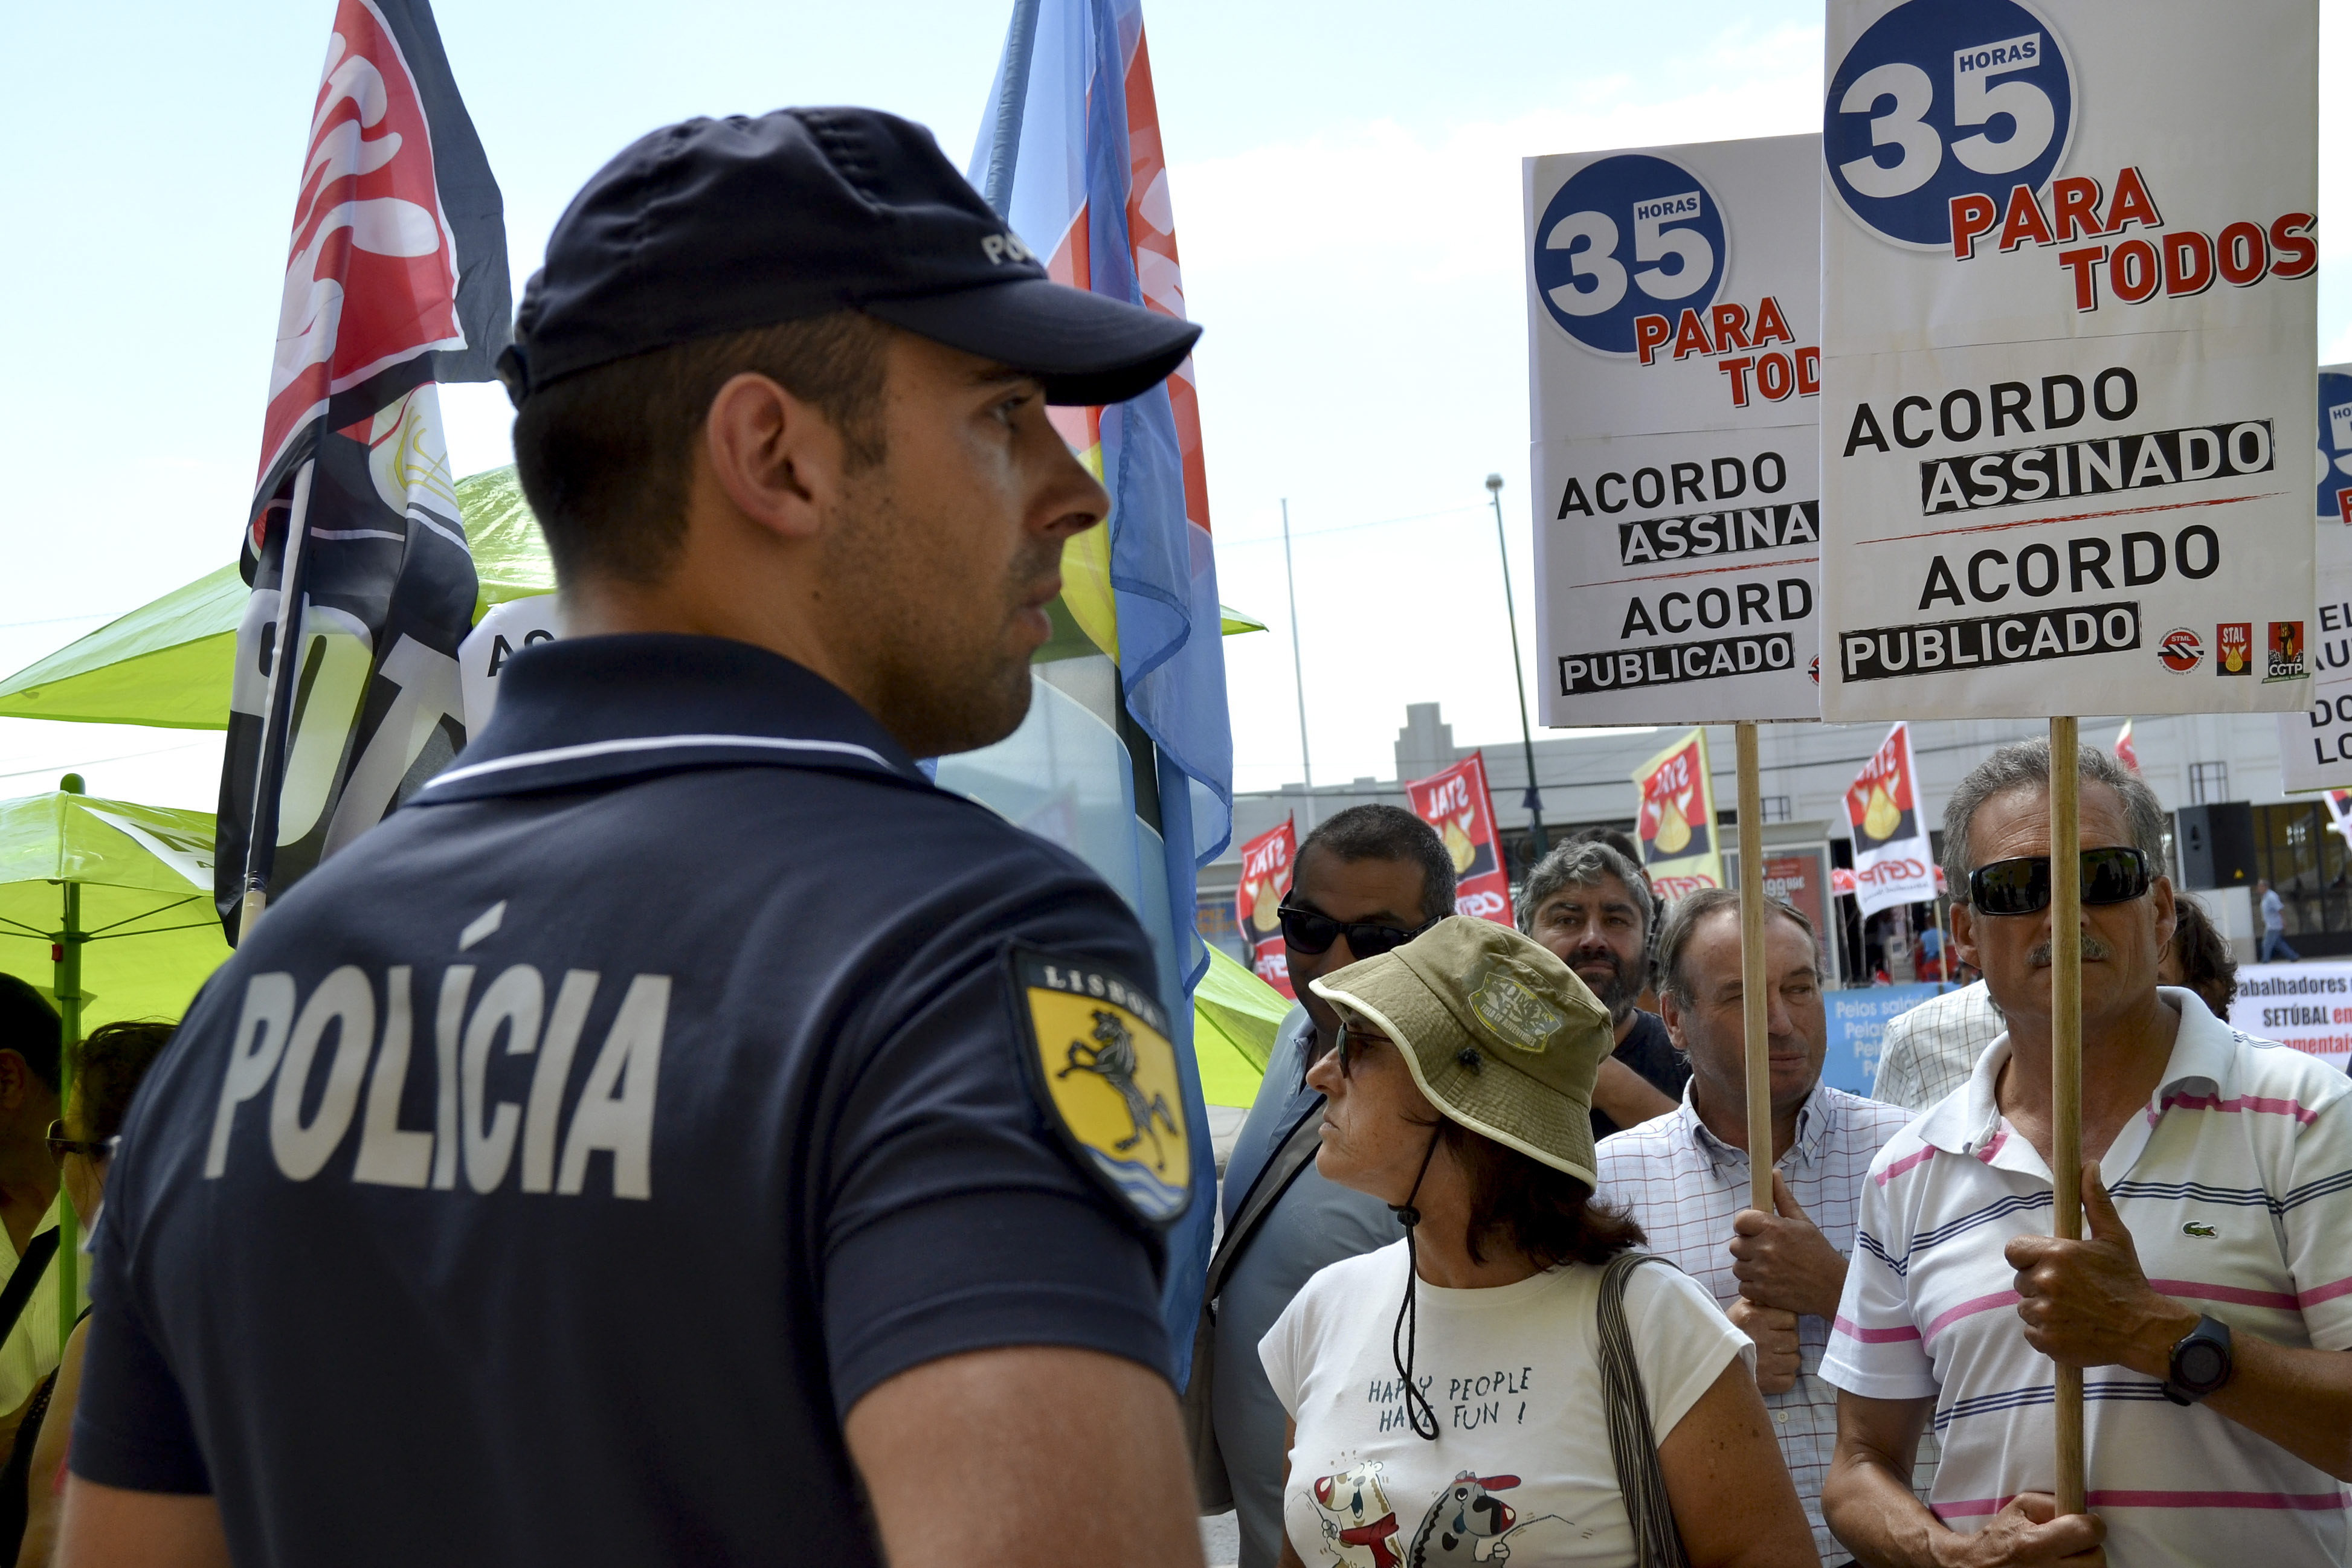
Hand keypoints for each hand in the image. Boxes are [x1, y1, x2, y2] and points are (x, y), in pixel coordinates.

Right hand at [1726, 1296, 1800, 1394]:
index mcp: (1754, 1317)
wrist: (1710, 1355)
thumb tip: (1779, 1292)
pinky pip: (1789, 1379)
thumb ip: (1760, 1299)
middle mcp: (1760, 1339)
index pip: (1791, 1318)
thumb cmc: (1731, 1329)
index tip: (1775, 1325)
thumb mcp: (1741, 1308)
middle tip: (1773, 1341)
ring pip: (1795, 1360)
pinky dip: (1784, 1377)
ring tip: (1772, 1356)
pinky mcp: (1766, 1382)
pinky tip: (1772, 1370)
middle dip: (1786, 1340)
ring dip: (1786, 1358)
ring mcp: (1764, 1363)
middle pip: (1794, 1339)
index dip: (1785, 1321)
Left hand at [1729, 1171, 1849, 1320]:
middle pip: (1735, 1245)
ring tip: (1768, 1269)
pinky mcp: (1762, 1293)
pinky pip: (1742, 1287)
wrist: (1834, 1288)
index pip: (1740, 1220)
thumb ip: (1783, 1198)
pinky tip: (1768, 1284)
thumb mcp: (1803, 1222)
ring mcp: (1762, 1272)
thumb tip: (1773, 1173)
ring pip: (1737, 1267)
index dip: (1745, 1226)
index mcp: (1774, 1227)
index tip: (1754, 1231)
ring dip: (1749, 1268)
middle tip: (1764, 1252)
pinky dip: (1752, 1287)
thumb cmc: (1819, 1253)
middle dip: (1747, 1248)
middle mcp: (1765, 1248)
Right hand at [1944, 1492, 2104, 1565]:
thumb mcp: (2019, 1508)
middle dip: (2089, 1548)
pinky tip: (2062, 1566)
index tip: (2086, 1523)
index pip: (2087, 1532)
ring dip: (2084, 1563)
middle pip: (2097, 1559)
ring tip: (2066, 1557)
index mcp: (2035, 1544)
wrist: (1981, 1567)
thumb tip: (2076, 1507)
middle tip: (2075, 1543)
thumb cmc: (2003, 1536)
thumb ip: (2049, 1502)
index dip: (2092, 1524)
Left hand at [2005, 1165, 2196, 1376]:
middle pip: (2021, 1279)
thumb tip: (2088, 1166)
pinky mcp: (2045, 1340)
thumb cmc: (2127, 1281)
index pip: (2013, 1250)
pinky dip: (2046, 1331)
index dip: (2027, 1256)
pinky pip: (2031, 1332)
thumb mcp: (2114, 1238)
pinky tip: (2071, 1327)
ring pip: (2025, 1306)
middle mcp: (2044, 1283)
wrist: (2144, 1330)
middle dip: (2040, 1281)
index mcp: (2056, 1255)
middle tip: (2071, 1288)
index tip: (2046, 1262)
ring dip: (2043, 1307)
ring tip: (2073, 1308)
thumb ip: (2094, 1201)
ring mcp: (2043, 1314)